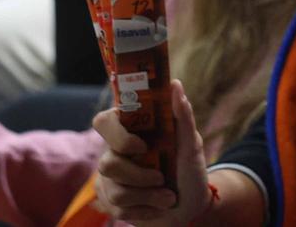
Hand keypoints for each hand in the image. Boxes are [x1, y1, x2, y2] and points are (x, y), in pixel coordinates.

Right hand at [93, 81, 207, 224]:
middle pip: (107, 163)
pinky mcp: (110, 203)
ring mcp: (110, 179)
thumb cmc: (189, 170)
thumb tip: (175, 85)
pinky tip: (157, 207)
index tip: (142, 146)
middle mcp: (115, 153)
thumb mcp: (191, 145)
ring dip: (148, 196)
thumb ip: (182, 116)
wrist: (190, 207)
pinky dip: (144, 210)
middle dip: (139, 176)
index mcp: (132, 133)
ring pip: (114, 191)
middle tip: (162, 178)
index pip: (104, 122)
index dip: (117, 135)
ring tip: (169, 197)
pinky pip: (116, 209)